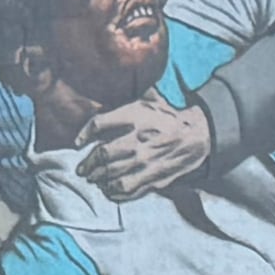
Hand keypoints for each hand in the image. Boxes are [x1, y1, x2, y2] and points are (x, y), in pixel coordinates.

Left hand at [78, 96, 212, 200]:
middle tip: (82, 170)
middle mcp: (138, 140)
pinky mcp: (154, 177)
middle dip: (88, 164)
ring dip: (99, 179)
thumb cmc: (168, 117)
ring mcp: (146, 161)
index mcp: (135, 117)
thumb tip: (106, 82)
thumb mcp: (148, 98)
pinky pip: (128, 189)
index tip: (78, 143)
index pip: (99, 124)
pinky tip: (110, 190)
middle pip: (102, 155)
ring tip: (94, 180)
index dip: (84, 134)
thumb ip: (127, 95)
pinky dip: (115, 192)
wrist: (197, 135)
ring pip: (112, 175)